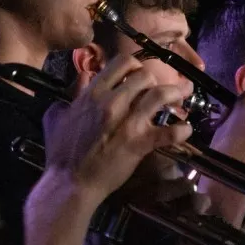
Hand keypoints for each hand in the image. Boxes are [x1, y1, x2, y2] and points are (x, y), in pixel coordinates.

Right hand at [42, 54, 192, 202]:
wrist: (70, 182)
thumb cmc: (62, 151)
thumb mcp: (58, 115)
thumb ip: (73, 94)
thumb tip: (83, 77)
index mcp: (93, 93)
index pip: (122, 63)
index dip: (135, 66)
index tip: (139, 75)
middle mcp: (113, 102)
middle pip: (145, 75)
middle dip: (156, 80)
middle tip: (160, 89)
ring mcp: (129, 122)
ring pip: (160, 95)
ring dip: (177, 93)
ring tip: (183, 95)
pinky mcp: (140, 143)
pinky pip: (169, 132)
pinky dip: (182, 130)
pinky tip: (187, 129)